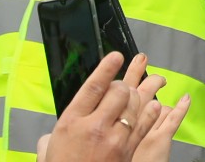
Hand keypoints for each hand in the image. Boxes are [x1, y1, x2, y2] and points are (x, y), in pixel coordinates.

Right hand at [36, 52, 166, 161]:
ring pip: (134, 105)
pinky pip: (144, 123)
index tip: (117, 56)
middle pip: (118, 92)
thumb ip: (56, 130)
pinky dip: (150, 111)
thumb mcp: (50, 147)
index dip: (107, 68)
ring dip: (139, 94)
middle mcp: (93, 127)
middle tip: (122, 84)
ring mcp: (113, 138)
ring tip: (140, 88)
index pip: (93, 87)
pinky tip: (153, 104)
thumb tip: (65, 121)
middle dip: (124, 84)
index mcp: (70, 122)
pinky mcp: (128, 149)